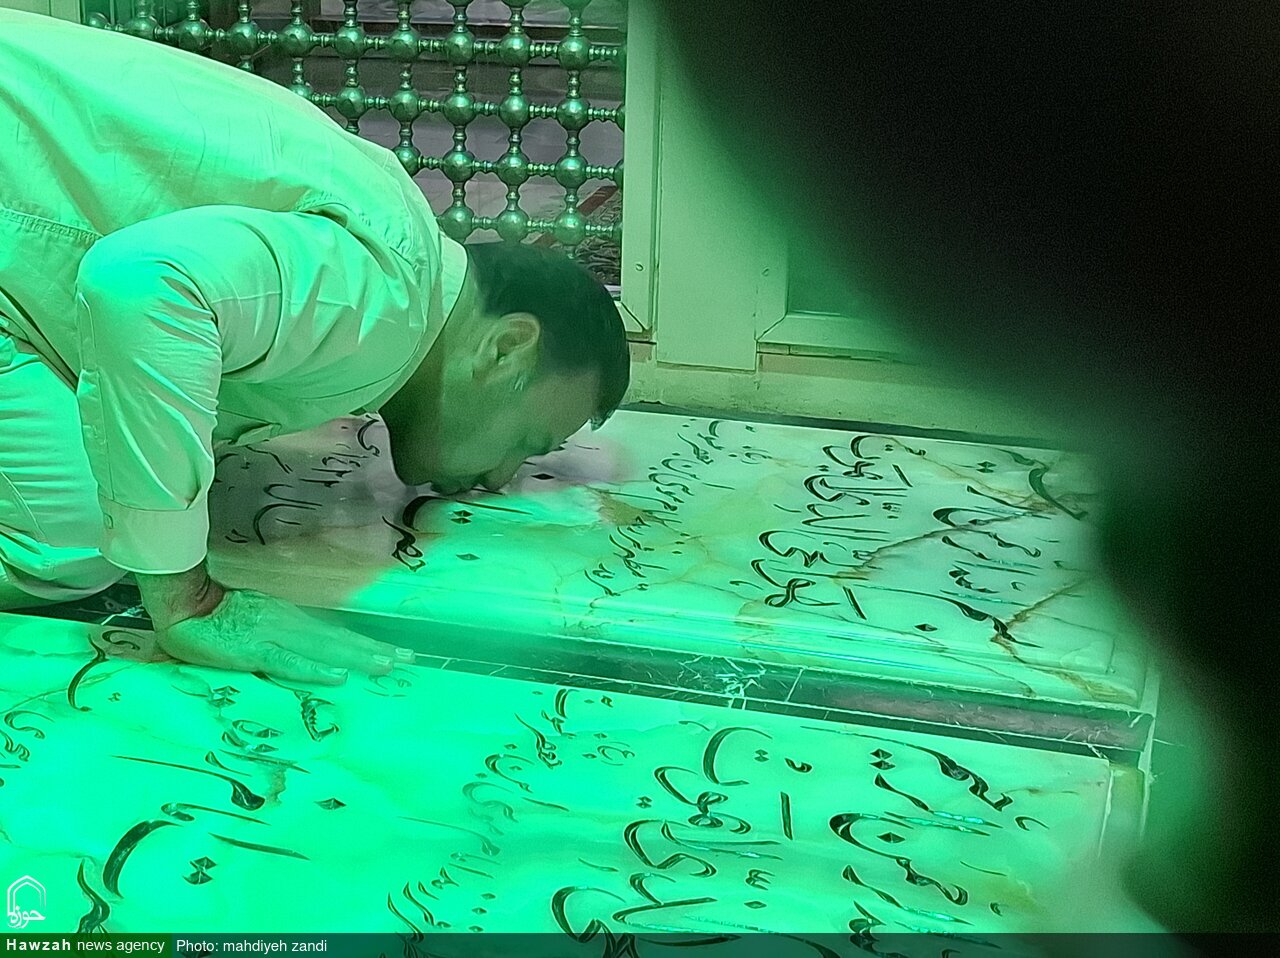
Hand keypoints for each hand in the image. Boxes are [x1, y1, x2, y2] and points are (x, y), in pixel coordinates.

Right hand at [155, 588, 413, 684]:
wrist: (183, 607)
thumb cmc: (215, 620)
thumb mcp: (255, 626)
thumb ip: (278, 640)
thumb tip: (307, 655)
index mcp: (289, 618)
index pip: (332, 634)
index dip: (362, 644)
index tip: (393, 652)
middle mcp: (289, 622)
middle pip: (338, 639)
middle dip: (373, 650)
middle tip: (408, 660)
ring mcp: (274, 634)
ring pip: (324, 648)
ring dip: (357, 657)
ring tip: (387, 666)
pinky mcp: (255, 649)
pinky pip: (290, 662)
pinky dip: (315, 669)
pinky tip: (338, 677)